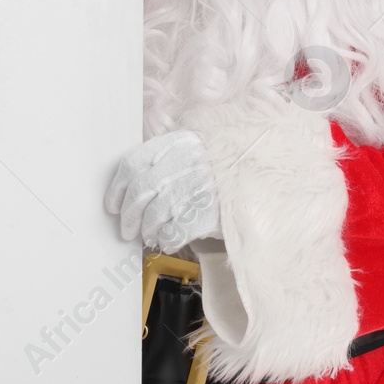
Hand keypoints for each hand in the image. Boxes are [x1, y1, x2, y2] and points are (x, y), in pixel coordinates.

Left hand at [104, 129, 220, 252]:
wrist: (272, 187)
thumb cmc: (229, 175)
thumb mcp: (201, 155)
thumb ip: (171, 162)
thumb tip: (133, 192)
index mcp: (182, 142)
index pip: (134, 162)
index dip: (117, 188)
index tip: (112, 205)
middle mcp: (190, 161)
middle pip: (141, 190)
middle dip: (128, 215)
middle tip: (127, 230)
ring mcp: (201, 186)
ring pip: (155, 213)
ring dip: (147, 230)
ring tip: (151, 236)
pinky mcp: (211, 212)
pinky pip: (174, 231)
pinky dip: (166, 240)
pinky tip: (170, 240)